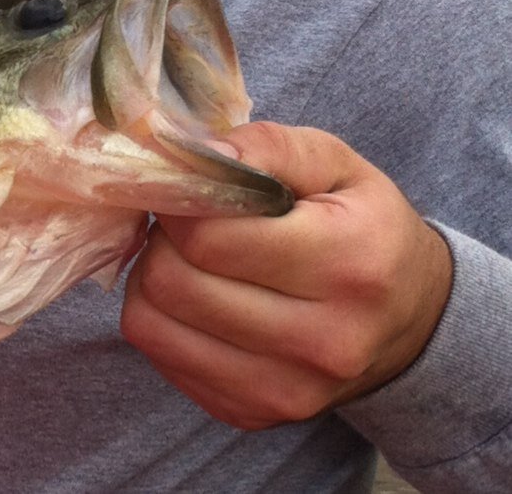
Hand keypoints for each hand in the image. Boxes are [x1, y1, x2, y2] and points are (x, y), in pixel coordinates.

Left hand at [120, 121, 452, 428]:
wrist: (410, 319)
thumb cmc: (362, 225)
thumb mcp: (333, 163)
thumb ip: (266, 147)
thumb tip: (195, 155)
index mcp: (347, 265)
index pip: (209, 237)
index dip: (181, 199)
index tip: (189, 185)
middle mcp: (322, 342)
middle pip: (172, 281)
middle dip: (163, 238)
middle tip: (188, 220)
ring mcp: (286, 391)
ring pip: (151, 322)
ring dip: (153, 276)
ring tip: (191, 256)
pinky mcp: (252, 414)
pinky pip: (158, 354)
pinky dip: (160, 317)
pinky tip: (196, 294)